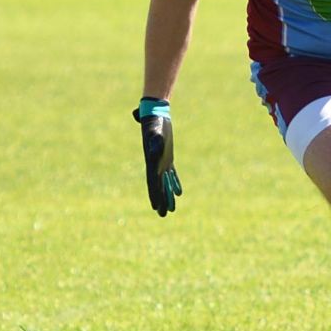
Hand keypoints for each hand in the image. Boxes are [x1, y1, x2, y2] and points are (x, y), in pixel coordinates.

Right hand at [133, 97, 181, 215]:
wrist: (155, 115)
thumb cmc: (154, 123)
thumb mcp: (155, 133)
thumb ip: (155, 143)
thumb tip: (156, 152)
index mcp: (151, 162)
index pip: (153, 183)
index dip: (154, 195)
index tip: (156, 208)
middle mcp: (155, 164)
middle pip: (158, 186)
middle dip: (161, 200)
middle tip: (163, 215)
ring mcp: (161, 162)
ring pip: (166, 183)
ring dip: (168, 195)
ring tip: (172, 209)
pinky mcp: (167, 157)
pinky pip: (171, 174)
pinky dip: (174, 183)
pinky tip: (178, 192)